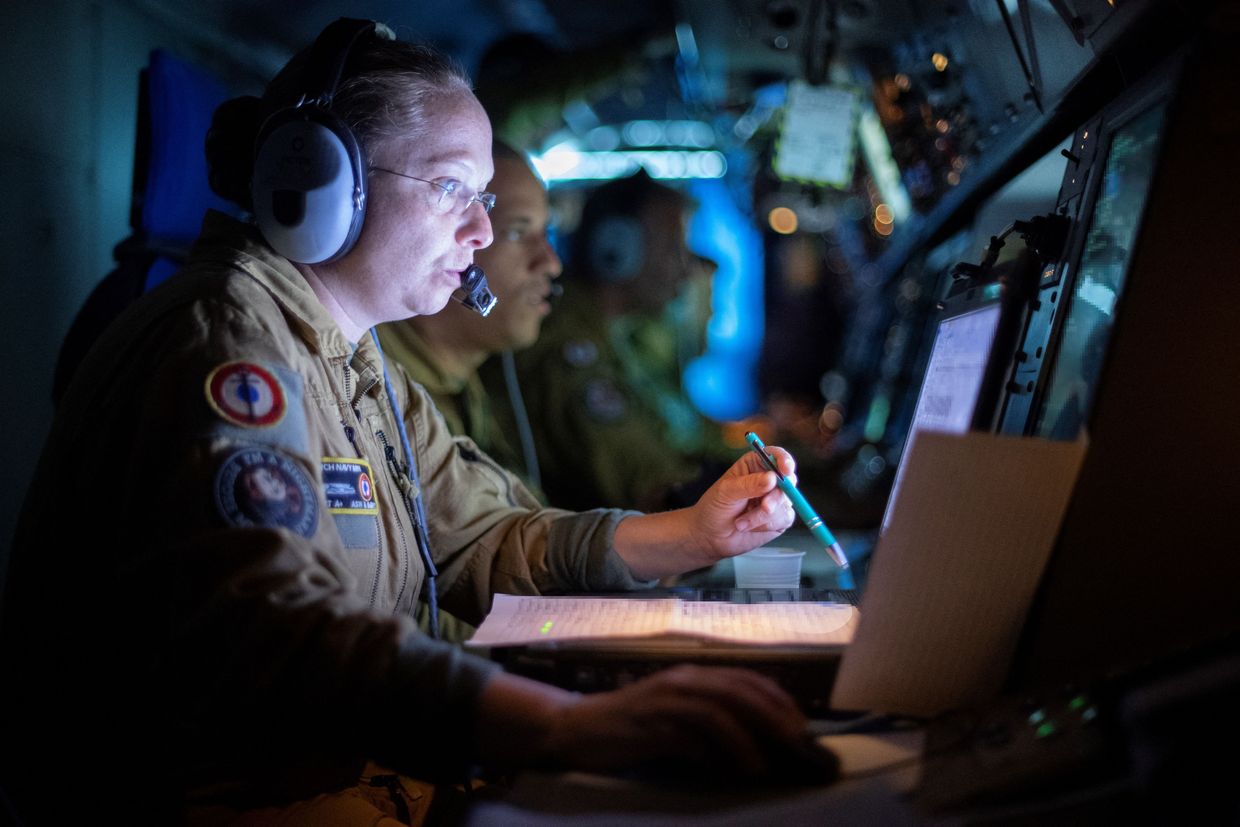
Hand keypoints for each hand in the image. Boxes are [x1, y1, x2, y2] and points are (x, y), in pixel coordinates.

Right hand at [540, 665, 833, 781]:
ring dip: (753, 734)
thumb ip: (708, 723)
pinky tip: (737, 767)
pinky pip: (698, 731)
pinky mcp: (653, 721)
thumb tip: (752, 745)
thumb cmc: (630, 728)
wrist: (577, 728)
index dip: (778, 699)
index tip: (801, 725)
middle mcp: (683, 679)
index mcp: (692, 675)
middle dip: (775, 715)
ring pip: (723, 707)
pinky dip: (723, 748)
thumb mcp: (675, 719)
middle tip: (799, 743)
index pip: (746, 679)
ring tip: (771, 761)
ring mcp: (667, 697)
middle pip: (741, 689)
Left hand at [685, 445, 797, 560]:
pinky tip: (749, 527)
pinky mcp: (779, 518)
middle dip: (776, 496)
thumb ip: (749, 484)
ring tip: (740, 522)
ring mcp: (776, 499)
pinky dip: (766, 525)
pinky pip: (785, 518)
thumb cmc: (715, 507)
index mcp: (755, 465)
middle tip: (764, 507)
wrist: (711, 535)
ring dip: (762, 516)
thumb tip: (772, 478)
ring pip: (785, 503)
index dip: (785, 460)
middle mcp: (769, 480)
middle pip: (788, 481)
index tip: (786, 470)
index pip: (776, 456)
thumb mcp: (727, 492)